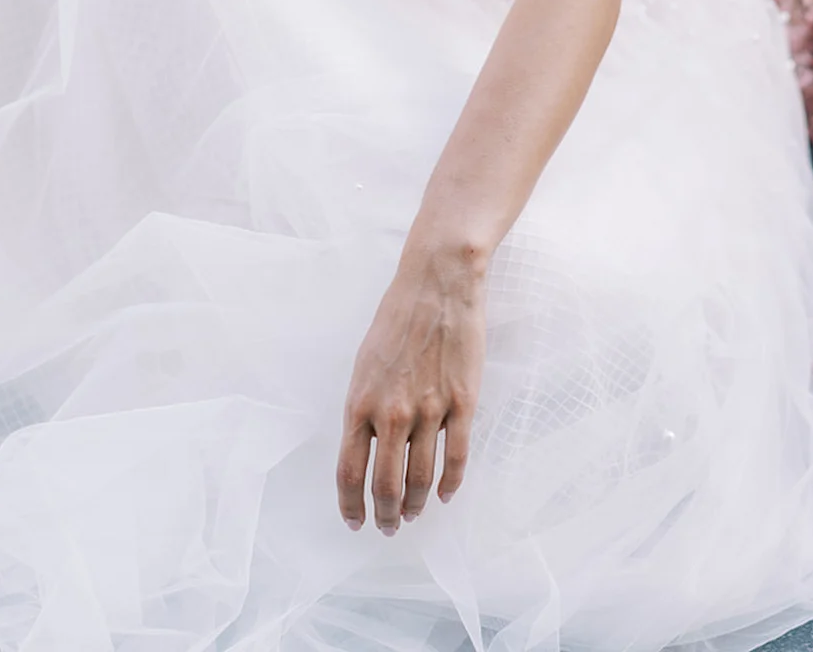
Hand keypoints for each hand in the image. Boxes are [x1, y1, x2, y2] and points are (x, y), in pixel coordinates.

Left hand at [337, 250, 485, 533]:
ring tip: (413, 514)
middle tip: (389, 526)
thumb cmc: (398, 319)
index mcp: (361, 403)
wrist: (437, 285)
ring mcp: (430, 410)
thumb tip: (368, 448)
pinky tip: (443, 494)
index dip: (351, 506)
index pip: (349, 472)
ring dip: (415, 504)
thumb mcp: (365, 364)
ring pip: (421, 479)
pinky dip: (449, 484)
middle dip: (386, 515)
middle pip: (386, 486)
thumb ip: (365, 408)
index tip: (356, 522)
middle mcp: (392, 413)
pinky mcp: (463, 403)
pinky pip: (456, 458)